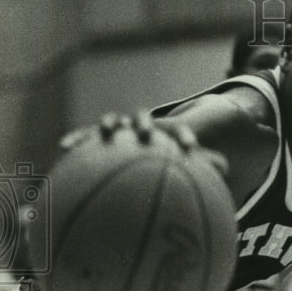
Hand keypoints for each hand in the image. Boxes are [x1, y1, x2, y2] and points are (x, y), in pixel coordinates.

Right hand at [59, 111, 227, 178]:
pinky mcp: (101, 139)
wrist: (150, 146)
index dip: (184, 138)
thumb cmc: (170, 163)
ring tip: (106, 133)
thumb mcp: (187, 167)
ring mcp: (121, 131)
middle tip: (145, 134)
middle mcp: (144, 128)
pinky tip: (65, 148)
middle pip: (144, 121)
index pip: (178, 131)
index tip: (190, 148)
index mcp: (167, 133)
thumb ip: (204, 167)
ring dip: (111, 126)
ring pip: (115, 124)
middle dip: (144, 126)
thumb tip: (226, 170)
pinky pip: (88, 141)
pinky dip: (78, 141)